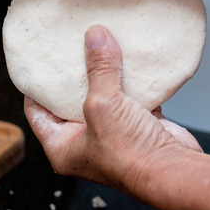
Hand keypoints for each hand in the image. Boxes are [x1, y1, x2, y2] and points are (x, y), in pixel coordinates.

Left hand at [24, 25, 201, 194]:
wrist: (173, 172)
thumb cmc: (130, 156)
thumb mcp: (102, 104)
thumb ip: (98, 69)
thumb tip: (95, 37)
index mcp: (62, 147)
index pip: (38, 112)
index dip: (35, 87)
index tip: (38, 63)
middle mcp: (85, 143)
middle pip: (71, 101)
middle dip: (74, 75)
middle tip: (71, 48)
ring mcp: (112, 135)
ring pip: (104, 97)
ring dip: (106, 75)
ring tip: (99, 47)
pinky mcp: (137, 126)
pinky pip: (130, 97)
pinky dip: (132, 80)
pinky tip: (130, 59)